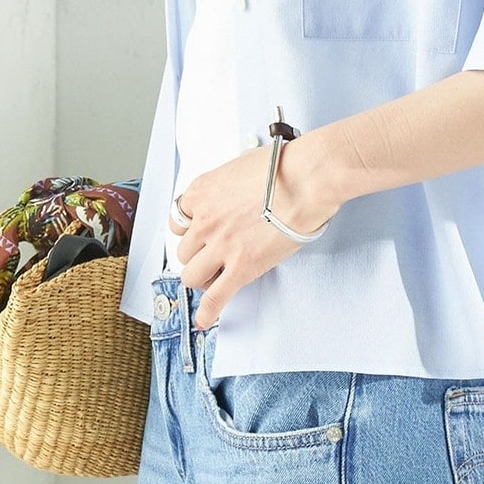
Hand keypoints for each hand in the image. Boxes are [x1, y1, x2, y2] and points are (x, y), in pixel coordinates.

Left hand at [169, 134, 338, 329]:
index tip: (197, 234)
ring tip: (216, 276)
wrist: (305, 180)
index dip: (190, 228)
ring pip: (191, 275)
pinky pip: (214, 298)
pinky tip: (205, 319)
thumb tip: (234, 193)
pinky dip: (207, 312)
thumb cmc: (282, 168)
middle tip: (212, 254)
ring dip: (202, 277)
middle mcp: (205, 220)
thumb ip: (227, 185)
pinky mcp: (240, 268)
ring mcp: (220, 246)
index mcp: (202, 192)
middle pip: (184, 250)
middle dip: (197, 253)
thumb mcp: (241, 164)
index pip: (178, 219)